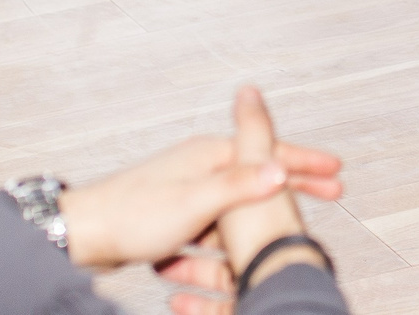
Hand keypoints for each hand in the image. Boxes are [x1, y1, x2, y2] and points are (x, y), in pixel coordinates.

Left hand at [57, 85, 339, 277]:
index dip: (306, 164)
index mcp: (210, 155)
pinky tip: (222, 264)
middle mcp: (201, 167)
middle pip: (258, 179)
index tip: (337, 171)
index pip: (270, 154)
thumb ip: (240, 186)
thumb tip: (280, 170)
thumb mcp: (196, 202)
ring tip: (280, 238)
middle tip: (329, 194)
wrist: (82, 237)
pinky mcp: (172, 218)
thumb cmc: (133, 216)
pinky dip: (218, 248)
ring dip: (251, 229)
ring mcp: (186, 192)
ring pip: (233, 212)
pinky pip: (209, 233)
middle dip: (291, 190)